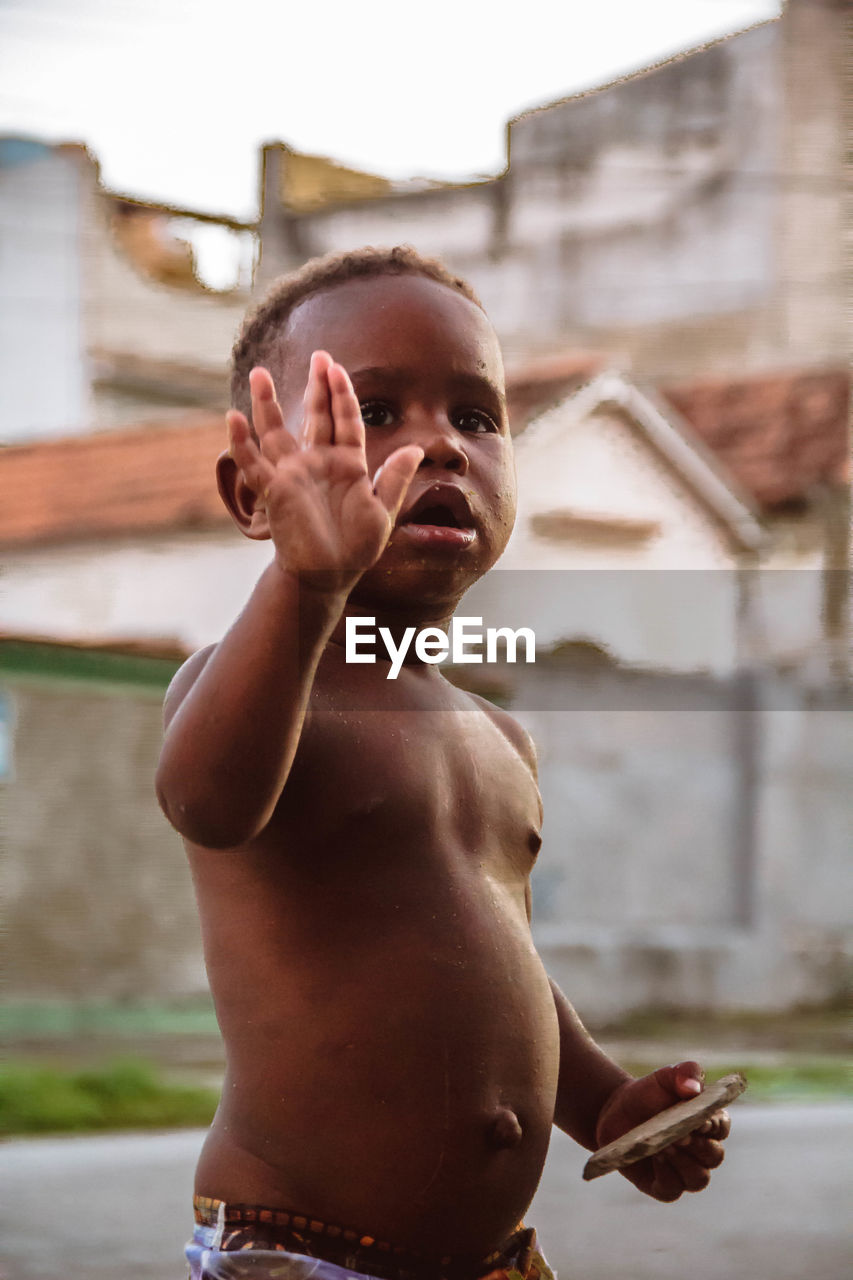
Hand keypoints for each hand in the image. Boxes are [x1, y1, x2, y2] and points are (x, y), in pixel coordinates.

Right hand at [226, 352, 422, 593]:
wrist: (329, 577)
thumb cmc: (356, 547)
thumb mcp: (383, 512)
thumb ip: (394, 480)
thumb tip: (415, 450)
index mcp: (347, 465)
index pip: (345, 421)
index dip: (342, 395)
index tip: (338, 368)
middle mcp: (318, 463)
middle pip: (315, 416)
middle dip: (317, 386)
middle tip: (318, 354)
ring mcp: (294, 475)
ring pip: (276, 432)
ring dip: (266, 404)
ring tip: (258, 373)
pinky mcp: (276, 492)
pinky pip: (255, 464)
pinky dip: (242, 443)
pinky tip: (233, 417)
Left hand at [595, 1061, 730, 1201]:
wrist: (617, 1111)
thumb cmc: (649, 1093)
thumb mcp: (665, 1076)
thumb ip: (685, 1073)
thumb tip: (694, 1087)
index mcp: (709, 1123)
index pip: (722, 1128)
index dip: (714, 1126)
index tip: (700, 1119)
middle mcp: (702, 1151)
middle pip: (714, 1156)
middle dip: (698, 1147)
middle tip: (679, 1135)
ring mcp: (684, 1171)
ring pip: (699, 1179)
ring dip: (684, 1164)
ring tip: (664, 1146)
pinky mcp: (664, 1186)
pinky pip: (672, 1190)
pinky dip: (666, 1176)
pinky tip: (655, 1158)